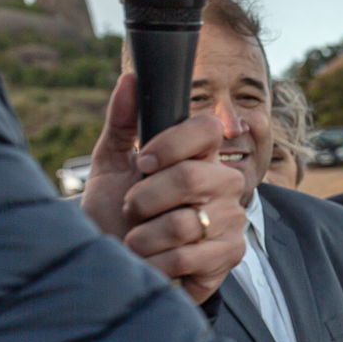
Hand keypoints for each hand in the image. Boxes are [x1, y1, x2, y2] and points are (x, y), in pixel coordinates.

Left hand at [79, 74, 247, 304]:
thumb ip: (122, 123)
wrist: (120, 262)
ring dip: (144, 236)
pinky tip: (152, 262)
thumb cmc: (115, 213)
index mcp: (202, 155)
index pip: (207, 128)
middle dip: (144, 198)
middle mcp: (225, 183)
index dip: (172, 143)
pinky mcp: (230, 254)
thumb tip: (129, 78)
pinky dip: (156, 262)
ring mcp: (232, 219)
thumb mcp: (110, 165)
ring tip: (137, 241)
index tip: (142, 162)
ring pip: (184, 222)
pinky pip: (187, 255)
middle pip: (192, 177)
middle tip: (131, 209)